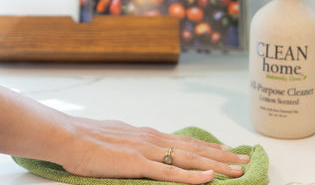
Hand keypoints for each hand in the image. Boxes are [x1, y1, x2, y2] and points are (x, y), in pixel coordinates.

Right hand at [60, 117, 248, 183]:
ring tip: (239, 170)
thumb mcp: (117, 138)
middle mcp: (152, 139)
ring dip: (217, 165)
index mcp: (147, 134)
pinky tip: (210, 179)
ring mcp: (147, 151)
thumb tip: (144, 151)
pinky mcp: (138, 165)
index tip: (228, 150)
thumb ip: (134, 145)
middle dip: (223, 155)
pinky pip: (171, 174)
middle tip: (246, 159)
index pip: (185, 142)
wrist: (68, 136)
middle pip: (194, 149)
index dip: (209, 148)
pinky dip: (193, 177)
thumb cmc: (87, 139)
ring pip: (190, 159)